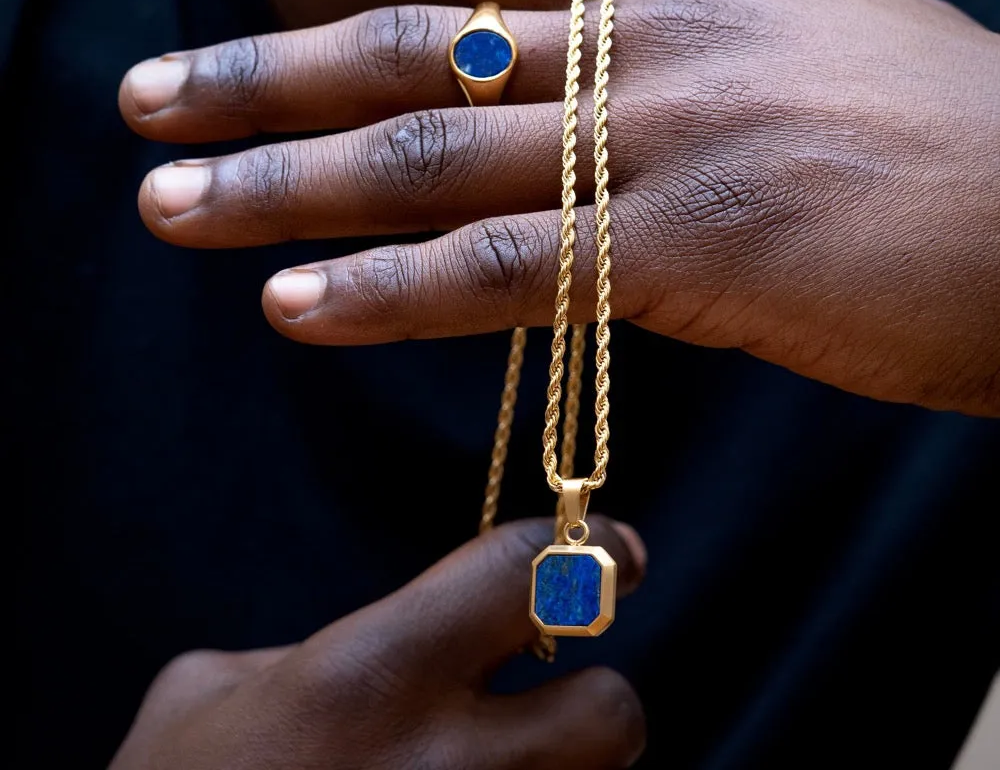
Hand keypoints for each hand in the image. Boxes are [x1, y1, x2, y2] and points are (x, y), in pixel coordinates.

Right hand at [109, 517, 645, 769]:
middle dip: (596, 696)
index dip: (585, 547)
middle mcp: (439, 766)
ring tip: (504, 769)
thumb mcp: (209, 695)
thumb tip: (384, 644)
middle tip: (553, 696)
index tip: (618, 550)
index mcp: (367, 675)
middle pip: (611, 714)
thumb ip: (309, 648)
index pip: (517, 570)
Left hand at [120, 0, 999, 415]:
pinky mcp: (686, 253)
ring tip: (170, 204)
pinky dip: (385, 291)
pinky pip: (498, 272)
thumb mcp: (831, 35)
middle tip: (145, 99)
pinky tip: (292, 303)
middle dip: (261, 73)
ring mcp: (661, 145)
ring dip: (281, 187)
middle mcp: (649, 46)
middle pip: (411, 50)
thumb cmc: (946, 136)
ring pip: (428, 162)